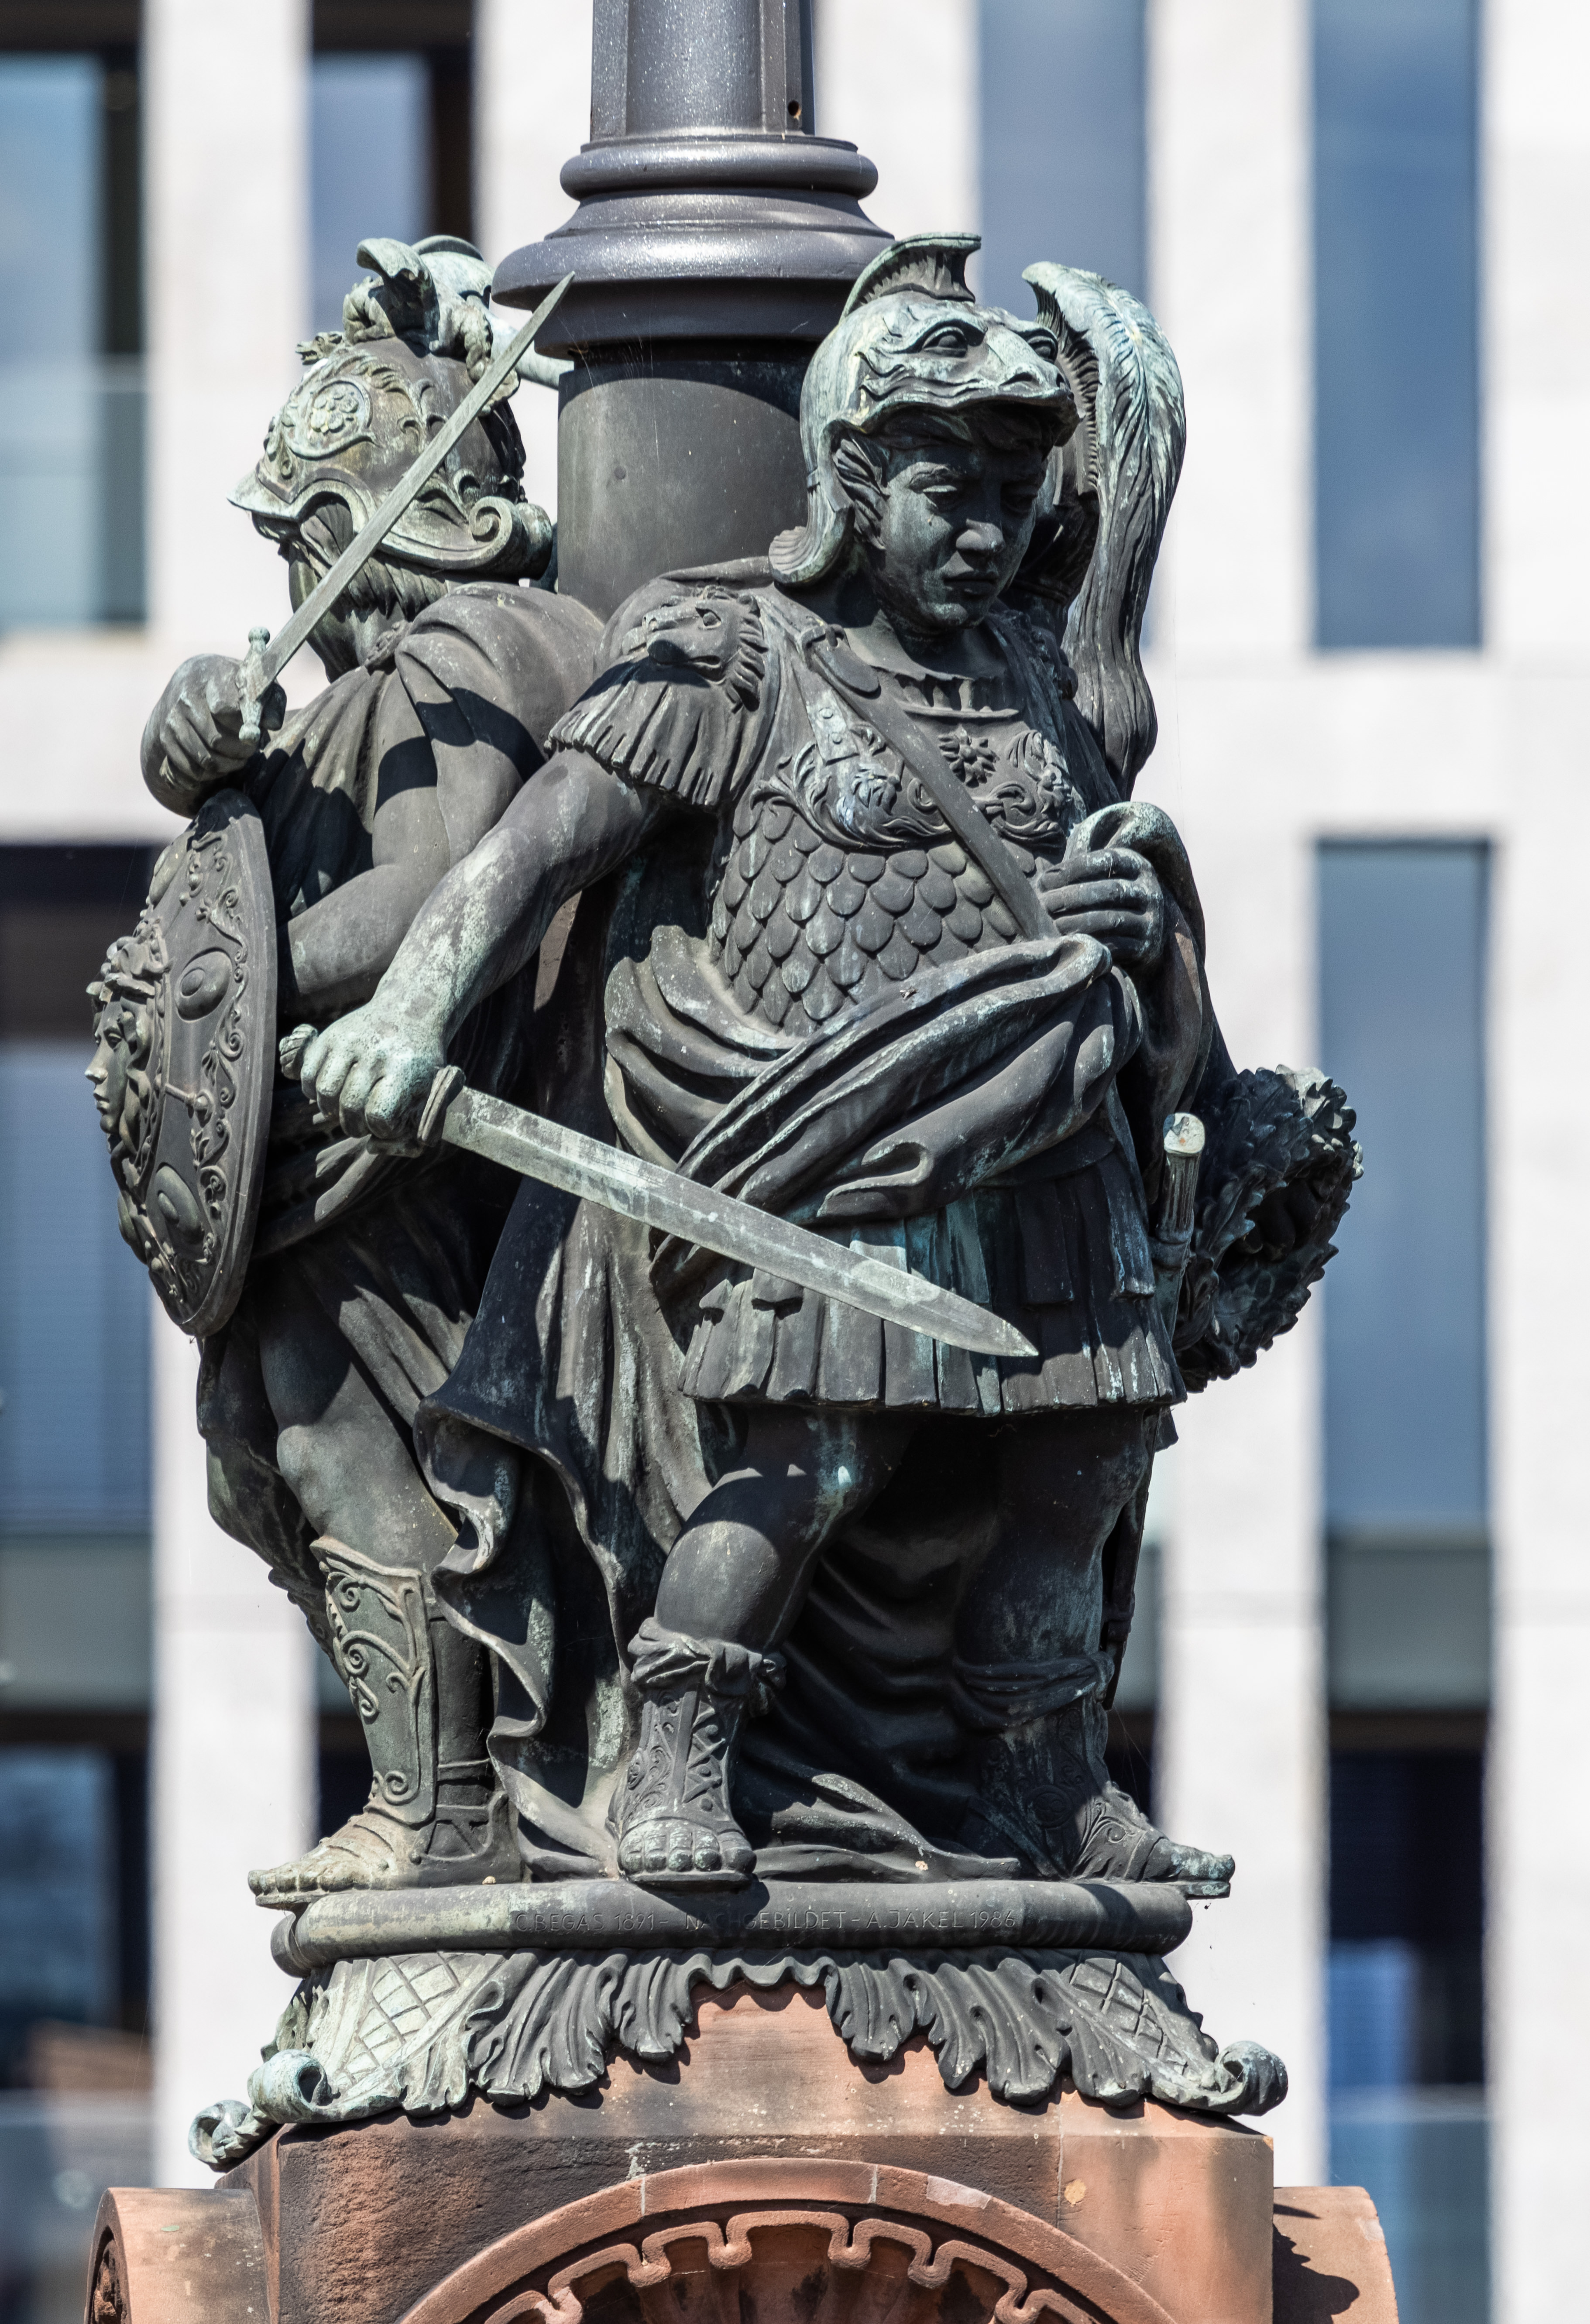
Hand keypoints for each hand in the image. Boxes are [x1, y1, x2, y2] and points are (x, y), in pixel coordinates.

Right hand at [152, 655, 285, 793]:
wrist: (189, 684)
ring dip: (228, 765)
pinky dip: (210, 774)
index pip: (225, 708)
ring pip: (205, 759)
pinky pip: (191, 769)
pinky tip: (221, 762)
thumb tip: (271, 724)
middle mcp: (186, 697)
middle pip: (216, 740)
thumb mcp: (256, 686)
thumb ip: (271, 702)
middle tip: (251, 750)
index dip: (242, 724)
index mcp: (211, 677)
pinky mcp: (165, 738)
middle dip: (241, 751)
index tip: (253, 730)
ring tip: (239, 757)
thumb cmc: (233, 688)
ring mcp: (172, 718)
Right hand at [284, 1003, 446, 1145]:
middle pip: (349, 1106)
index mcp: (404, 1070)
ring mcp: (349, 1042)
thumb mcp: (432, 1089)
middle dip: (353, 1126)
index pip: (378, 1116)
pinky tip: (330, 1093)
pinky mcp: (329, 1036)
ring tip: (344, 1111)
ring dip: (331, 1110)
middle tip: (361, 1124)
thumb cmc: (420, 1062)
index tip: (385, 1124)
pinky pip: (309, 1075)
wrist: (410, 1011)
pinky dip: (313, 1091)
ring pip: (325, 1092)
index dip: (379, 1129)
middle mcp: (375, 1054)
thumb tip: (374, 1147)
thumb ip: (416, 1125)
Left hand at [1036, 845, 1165, 969]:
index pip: (1107, 860)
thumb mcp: (1104, 879)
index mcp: (1139, 865)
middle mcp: (1151, 890)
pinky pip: (1116, 945)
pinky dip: (1091, 943)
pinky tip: (1071, 942)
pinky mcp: (1148, 946)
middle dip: (1071, 897)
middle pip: (1109, 890)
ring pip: (1112, 919)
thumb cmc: (1111, 903)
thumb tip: (1042, 881)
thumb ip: (1080, 873)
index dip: (1074, 868)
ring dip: (1077, 922)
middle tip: (1044, 905)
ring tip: (1053, 925)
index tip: (1046, 879)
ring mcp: (1153, 919)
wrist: (1145, 937)